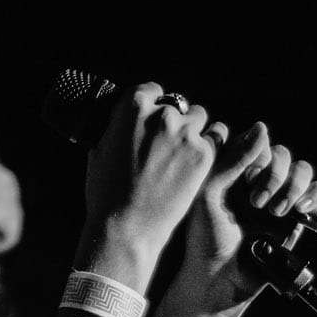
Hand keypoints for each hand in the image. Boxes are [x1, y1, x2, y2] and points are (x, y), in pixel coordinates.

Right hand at [78, 83, 217, 285]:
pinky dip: (210, 145)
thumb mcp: (99, 149)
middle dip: (173, 119)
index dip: (153, 104)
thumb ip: (116, 128)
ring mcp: (185, 133)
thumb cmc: (106, 192)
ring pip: (199, 117)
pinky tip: (200, 159)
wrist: (126, 226)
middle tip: (168, 141)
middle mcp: (161, 114)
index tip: (154, 117)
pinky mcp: (204, 153)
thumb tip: (122, 121)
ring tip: (185, 151)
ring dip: (194, 129)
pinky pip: (217, 137)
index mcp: (132, 107)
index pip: (151, 90)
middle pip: (177, 104)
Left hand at [177, 121, 316, 311]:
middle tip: (257, 202)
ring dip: (293, 186)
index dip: (258, 155)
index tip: (247, 178)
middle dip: (274, 175)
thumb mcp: (210, 194)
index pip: (258, 143)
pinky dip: (315, 195)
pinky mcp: (297, 218)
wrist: (219, 280)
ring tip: (275, 211)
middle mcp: (258, 181)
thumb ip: (233, 160)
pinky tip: (301, 208)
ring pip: (302, 170)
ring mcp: (279, 198)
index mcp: (235, 171)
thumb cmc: (205, 239)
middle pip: (282, 155)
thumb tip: (262, 127)